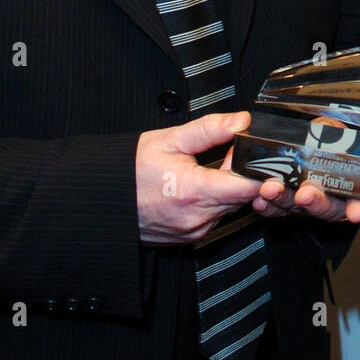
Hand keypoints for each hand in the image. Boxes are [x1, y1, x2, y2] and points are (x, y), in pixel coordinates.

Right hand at [136, 111, 275, 243]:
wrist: (101, 199)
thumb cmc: (130, 170)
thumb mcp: (170, 140)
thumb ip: (210, 129)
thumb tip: (241, 121)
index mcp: (195, 192)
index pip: (250, 188)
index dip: (258, 170)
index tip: (255, 157)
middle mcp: (197, 218)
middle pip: (241, 198)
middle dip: (239, 176)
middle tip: (222, 158)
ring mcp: (193, 231)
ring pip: (229, 209)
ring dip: (226, 191)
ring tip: (203, 173)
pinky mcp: (188, 239)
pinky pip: (214, 219)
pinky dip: (212, 204)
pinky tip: (195, 190)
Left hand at [248, 114, 359, 224]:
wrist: (280, 143)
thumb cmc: (317, 135)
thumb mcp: (326, 127)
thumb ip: (331, 127)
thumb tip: (334, 128)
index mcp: (349, 180)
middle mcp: (330, 197)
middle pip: (330, 209)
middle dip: (318, 204)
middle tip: (305, 195)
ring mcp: (306, 203)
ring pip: (299, 210)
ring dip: (284, 201)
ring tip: (271, 190)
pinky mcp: (283, 206)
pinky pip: (276, 211)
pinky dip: (267, 207)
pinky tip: (259, 201)